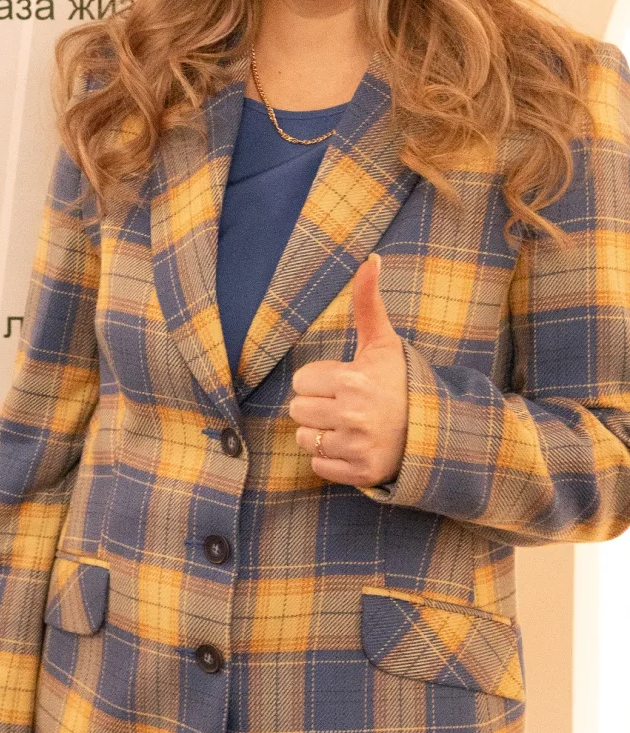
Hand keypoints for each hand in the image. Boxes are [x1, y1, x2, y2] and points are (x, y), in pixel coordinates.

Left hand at [288, 254, 408, 486]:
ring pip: (305, 439)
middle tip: (344, 404)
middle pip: (297, 411)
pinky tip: (353, 446)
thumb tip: (370, 258)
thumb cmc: (400, 381)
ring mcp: (358, 447)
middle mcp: (354, 415)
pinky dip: (331, 460)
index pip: (301, 381)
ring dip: (321, 434)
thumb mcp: (383, 341)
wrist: (434, 429)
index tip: (342, 382)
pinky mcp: (361, 474)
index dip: (318, 380)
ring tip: (348, 425)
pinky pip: (318, 466)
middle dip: (316, 406)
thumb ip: (368, 301)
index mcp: (353, 380)